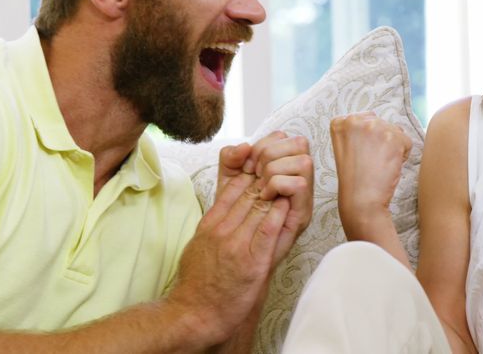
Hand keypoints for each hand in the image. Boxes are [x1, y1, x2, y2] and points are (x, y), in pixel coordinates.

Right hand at [165, 173, 287, 345]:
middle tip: (280, 169)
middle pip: (247, 196)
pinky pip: (267, 231)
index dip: (249, 177)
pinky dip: (277, 215)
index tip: (261, 170)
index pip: (231, 191)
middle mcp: (222, 231)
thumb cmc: (196, 283)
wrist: (195, 313)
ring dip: (275, 194)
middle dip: (265, 181)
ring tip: (288, 181)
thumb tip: (222, 213)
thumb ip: (211, 227)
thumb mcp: (197, 246)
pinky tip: (286, 205)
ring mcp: (236, 245)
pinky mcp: (252, 262)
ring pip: (258, 209)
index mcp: (209, 225)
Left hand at [217, 132, 313, 264]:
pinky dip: (280, 184)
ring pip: (304, 162)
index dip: (265, 143)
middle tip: (254, 173)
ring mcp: (302, 199)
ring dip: (277, 169)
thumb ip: (231, 161)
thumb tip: (243, 146)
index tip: (247, 163)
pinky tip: (266, 196)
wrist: (229, 263)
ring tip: (261, 186)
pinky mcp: (302, 216)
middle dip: (271, 154)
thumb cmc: (230, 223)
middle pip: (300, 144)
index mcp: (282, 171)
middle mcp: (297, 182)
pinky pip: (299, 185)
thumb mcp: (227, 185)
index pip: (286, 138)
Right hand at [330, 112, 411, 236]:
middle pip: (381, 124)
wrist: (360, 200)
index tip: (360, 155)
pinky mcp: (393, 138)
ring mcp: (375, 127)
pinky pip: (407, 142)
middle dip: (381, 142)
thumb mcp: (344, 148)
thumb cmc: (353, 179)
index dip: (368, 139)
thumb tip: (376, 119)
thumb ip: (356, 131)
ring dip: (392, 148)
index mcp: (340, 122)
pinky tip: (388, 167)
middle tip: (369, 162)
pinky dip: (402, 156)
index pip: (366, 119)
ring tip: (378, 164)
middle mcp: (356, 120)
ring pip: (395, 132)